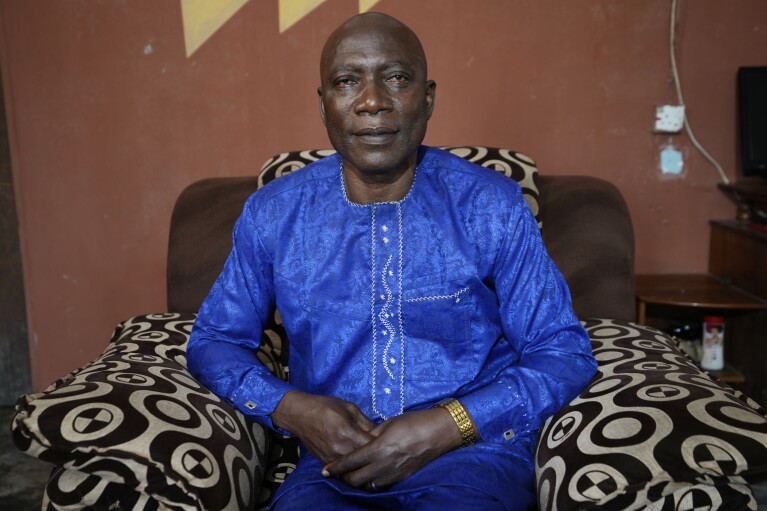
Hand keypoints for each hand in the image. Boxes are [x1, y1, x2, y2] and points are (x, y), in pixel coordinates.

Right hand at [271, 390, 375, 464]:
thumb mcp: (350, 408)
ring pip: (353, 470)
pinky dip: (351, 469)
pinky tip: (358, 465)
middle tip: (382, 454)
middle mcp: (340, 449)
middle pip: (364, 461)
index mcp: (348, 433)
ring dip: (363, 466)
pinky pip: (342, 471)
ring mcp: (331, 458)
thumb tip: (380, 433)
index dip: (381, 445)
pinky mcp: (325, 462)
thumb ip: (366, 422)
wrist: (299, 414)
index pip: (371, 446)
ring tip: (372, 461)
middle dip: (374, 458)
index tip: (387, 442)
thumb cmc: (326, 406)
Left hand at [321, 407, 461, 489]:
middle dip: (344, 478)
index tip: (325, 470)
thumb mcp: (388, 424)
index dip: (336, 467)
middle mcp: (384, 464)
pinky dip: (372, 482)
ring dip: (358, 482)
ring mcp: (394, 473)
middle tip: (337, 473)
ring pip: (368, 485)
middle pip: (356, 479)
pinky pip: (382, 485)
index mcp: (378, 448)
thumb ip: (371, 434)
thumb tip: (359, 440)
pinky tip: (370, 476)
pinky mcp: (402, 477)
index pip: (350, 461)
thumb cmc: (412, 422)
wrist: (438, 432)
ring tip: (352, 475)